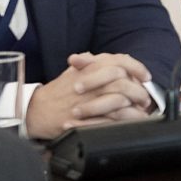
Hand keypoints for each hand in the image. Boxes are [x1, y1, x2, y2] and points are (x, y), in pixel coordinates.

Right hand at [24, 52, 154, 138]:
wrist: (35, 111)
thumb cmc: (57, 92)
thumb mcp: (74, 72)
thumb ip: (94, 64)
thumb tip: (116, 61)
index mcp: (88, 69)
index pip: (119, 61)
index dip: (136, 68)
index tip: (145, 77)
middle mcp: (89, 83)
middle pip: (123, 82)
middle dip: (139, 90)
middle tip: (145, 97)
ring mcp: (87, 102)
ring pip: (119, 100)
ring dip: (134, 106)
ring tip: (141, 110)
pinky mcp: (85, 120)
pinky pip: (111, 119)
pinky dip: (125, 119)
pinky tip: (132, 120)